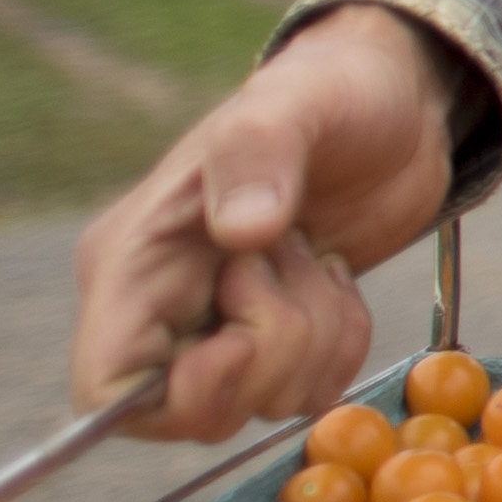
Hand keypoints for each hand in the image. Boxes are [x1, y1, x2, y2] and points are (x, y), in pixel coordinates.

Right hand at [65, 5, 457, 439]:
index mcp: (131, 258)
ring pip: (258, 402)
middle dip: (269, 353)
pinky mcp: (274, 340)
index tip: (244, 339)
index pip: (106, 387)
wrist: (395, 104)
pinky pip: (306, 393)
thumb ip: (258, 150)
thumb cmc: (334, 91)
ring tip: (316, 252)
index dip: (178, 392)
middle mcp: (161, 305)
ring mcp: (218, 326)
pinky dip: (342, 348)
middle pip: (189, 410)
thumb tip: (241, 230)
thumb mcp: (299, 100)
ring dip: (314, 338)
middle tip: (296, 262)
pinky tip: (339, 278)